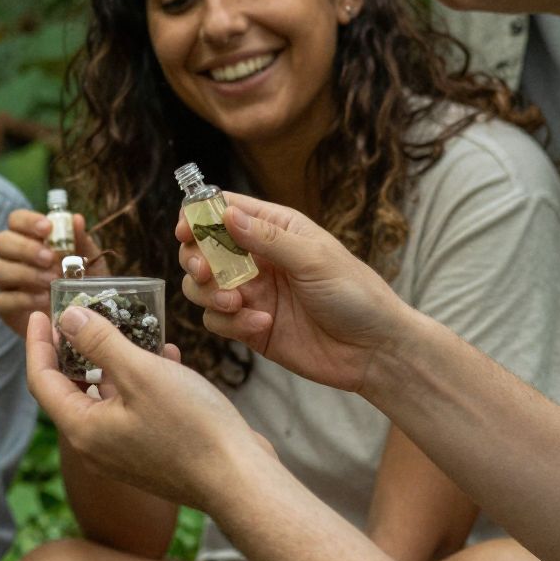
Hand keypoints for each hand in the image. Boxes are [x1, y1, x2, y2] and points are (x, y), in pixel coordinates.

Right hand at [0, 208, 106, 338]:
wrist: (83, 321)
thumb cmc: (83, 284)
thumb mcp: (90, 262)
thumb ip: (81, 241)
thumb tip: (76, 219)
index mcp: (30, 239)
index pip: (16, 220)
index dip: (27, 221)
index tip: (47, 229)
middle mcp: (13, 258)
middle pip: (1, 242)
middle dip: (25, 248)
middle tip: (50, 258)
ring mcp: (7, 283)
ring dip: (25, 273)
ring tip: (51, 281)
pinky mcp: (6, 308)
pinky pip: (3, 300)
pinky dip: (24, 299)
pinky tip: (44, 300)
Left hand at [25, 307, 259, 510]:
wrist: (239, 481)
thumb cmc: (191, 428)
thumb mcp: (141, 373)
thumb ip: (99, 342)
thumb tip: (66, 318)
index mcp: (83, 429)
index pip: (42, 380)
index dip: (37, 343)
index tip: (39, 312)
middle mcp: (96, 446)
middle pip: (71, 389)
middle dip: (76, 348)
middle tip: (83, 315)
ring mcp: (123, 453)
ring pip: (107, 396)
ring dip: (114, 361)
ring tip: (129, 327)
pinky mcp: (150, 453)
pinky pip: (133, 408)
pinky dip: (141, 380)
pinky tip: (166, 355)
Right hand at [177, 195, 406, 393]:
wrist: (374, 349)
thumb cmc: (355, 294)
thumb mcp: (313, 258)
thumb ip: (267, 238)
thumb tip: (226, 215)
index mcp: (275, 229)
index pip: (223, 211)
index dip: (197, 217)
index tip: (186, 232)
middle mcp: (257, 258)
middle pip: (202, 249)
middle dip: (197, 260)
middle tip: (207, 273)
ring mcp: (251, 293)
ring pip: (201, 287)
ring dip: (209, 295)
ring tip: (235, 304)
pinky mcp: (249, 327)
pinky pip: (217, 321)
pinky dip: (230, 324)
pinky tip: (261, 325)